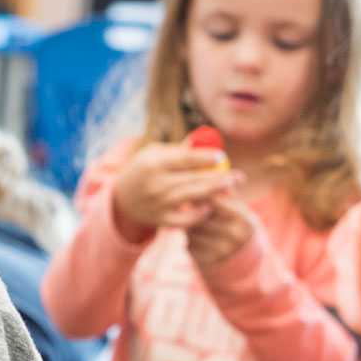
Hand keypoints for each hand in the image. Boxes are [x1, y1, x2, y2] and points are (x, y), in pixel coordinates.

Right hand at [112, 142, 240, 242]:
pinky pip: (185, 220)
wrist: (121, 199)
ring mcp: (158, 204)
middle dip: (219, 178)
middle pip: (193, 179)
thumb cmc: (144, 169)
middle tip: (238, 177)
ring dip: (214, 193)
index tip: (222, 157)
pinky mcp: (160, 220)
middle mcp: (155, 184)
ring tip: (229, 188)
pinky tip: (209, 207)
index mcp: (154, 163)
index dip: (206, 158)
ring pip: (192, 198)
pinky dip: (198, 215)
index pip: (186, 159)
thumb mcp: (155, 154)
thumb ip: (181, 150)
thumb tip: (209, 141)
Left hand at [185, 193, 254, 269]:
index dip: (200, 194)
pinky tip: (196, 238)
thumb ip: (226, 190)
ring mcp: (222, 250)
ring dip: (189, 224)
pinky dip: (189, 239)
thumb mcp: (237, 207)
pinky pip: (189, 244)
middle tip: (187, 204)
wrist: (240, 258)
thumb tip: (215, 168)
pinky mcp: (207, 261)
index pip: (215, 201)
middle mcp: (235, 236)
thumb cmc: (234, 223)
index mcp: (245, 219)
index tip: (192, 189)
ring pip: (192, 230)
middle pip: (201, 216)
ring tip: (194, 222)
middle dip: (192, 210)